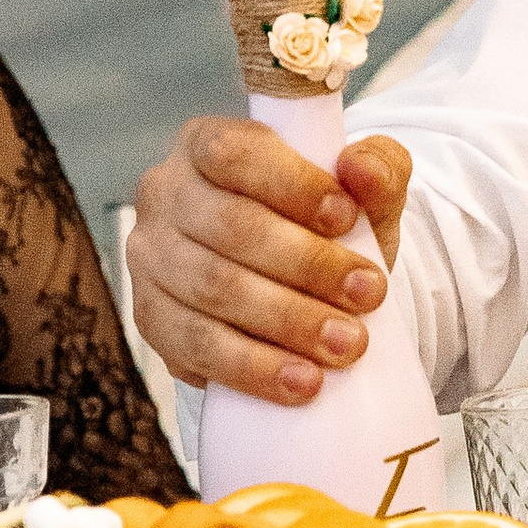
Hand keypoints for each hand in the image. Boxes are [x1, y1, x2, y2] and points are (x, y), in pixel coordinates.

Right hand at [127, 118, 412, 403]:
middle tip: (368, 294)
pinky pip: (195, 347)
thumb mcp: (364, 193)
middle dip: (307, 265)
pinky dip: (253, 368)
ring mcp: (150, 260)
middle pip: (229, 228)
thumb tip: (362, 170)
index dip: (292, 185)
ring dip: (288, 321)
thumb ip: (377, 169)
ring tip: (348, 343)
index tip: (348, 218)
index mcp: (206, 145)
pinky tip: (301, 382)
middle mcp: (165, 195)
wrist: (306, 290)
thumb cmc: (328, 228)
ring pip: (213, 291)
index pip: (234, 154)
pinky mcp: (151, 319)